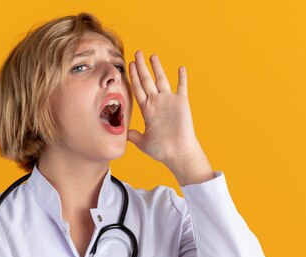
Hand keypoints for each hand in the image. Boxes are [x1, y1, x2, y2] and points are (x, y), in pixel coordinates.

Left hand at [127, 51, 203, 170]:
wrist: (177, 153)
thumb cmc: (162, 150)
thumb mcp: (143, 141)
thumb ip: (133, 135)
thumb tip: (123, 133)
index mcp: (147, 110)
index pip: (138, 89)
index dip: (133, 77)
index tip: (129, 65)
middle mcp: (157, 103)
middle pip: (147, 80)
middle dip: (141, 67)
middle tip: (137, 53)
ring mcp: (169, 101)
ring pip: (161, 80)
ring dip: (157, 68)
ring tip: (152, 56)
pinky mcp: (181, 103)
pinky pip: (182, 87)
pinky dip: (182, 77)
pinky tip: (181, 67)